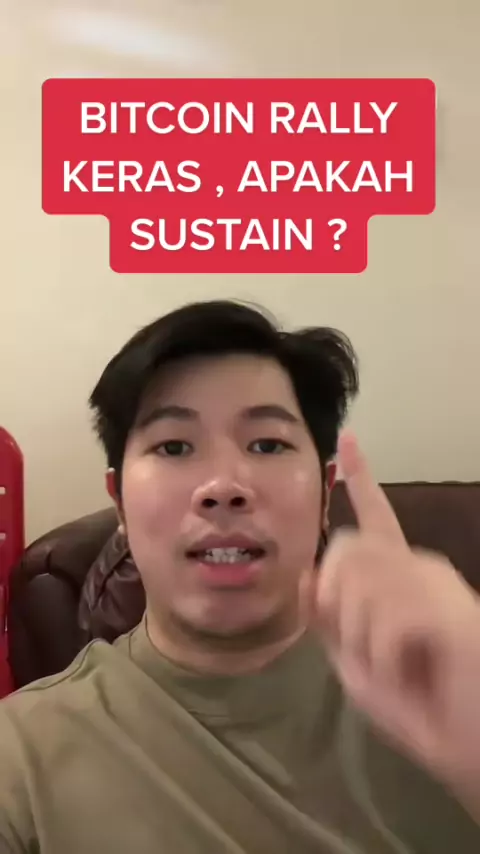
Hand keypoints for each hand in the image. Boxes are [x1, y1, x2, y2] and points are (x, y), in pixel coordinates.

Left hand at [317, 432, 479, 815]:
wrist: (472, 742)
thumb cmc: (422, 704)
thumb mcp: (356, 663)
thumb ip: (328, 618)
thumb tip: (307, 571)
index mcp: (400, 577)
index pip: (375, 519)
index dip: (360, 478)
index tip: (347, 439)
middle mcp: (419, 567)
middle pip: (342, 551)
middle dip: (335, 603)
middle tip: (366, 650)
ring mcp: (435, 583)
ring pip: (355, 585)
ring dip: (361, 640)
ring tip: (396, 666)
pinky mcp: (445, 607)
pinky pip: (381, 620)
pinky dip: (383, 659)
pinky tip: (411, 671)